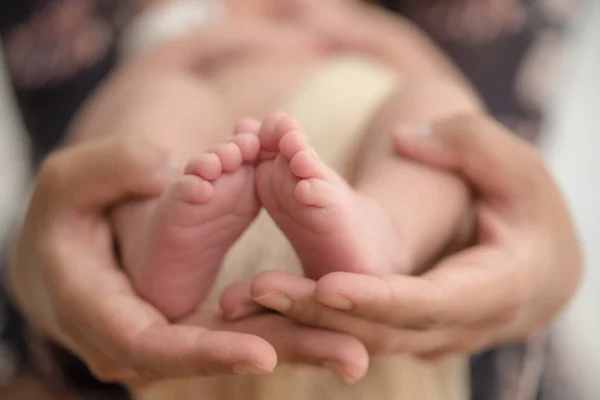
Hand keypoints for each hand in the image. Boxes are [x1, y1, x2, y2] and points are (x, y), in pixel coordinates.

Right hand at [6, 32, 367, 386]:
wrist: (69, 248)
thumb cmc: (62, 216)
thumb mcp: (69, 183)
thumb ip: (109, 171)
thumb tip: (164, 170)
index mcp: (105, 317)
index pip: (159, 348)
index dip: (211, 355)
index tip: (264, 355)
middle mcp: (147, 341)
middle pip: (220, 355)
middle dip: (286, 354)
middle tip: (352, 358)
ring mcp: (176, 333)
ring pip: (243, 344)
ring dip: (302, 344)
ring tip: (358, 350)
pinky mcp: (198, 318)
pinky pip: (247, 323)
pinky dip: (288, 321)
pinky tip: (336, 326)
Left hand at [221, 114, 581, 357]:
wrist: (534, 261)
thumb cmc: (527, 208)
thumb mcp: (515, 168)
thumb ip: (469, 146)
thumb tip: (408, 137)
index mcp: (489, 292)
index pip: (424, 304)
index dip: (375, 298)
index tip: (325, 284)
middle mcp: (449, 326)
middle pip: (376, 329)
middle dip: (315, 313)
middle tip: (257, 290)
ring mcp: (421, 334)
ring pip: (354, 337)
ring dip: (298, 322)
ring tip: (240, 301)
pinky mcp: (399, 327)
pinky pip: (349, 328)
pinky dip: (306, 318)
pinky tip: (260, 303)